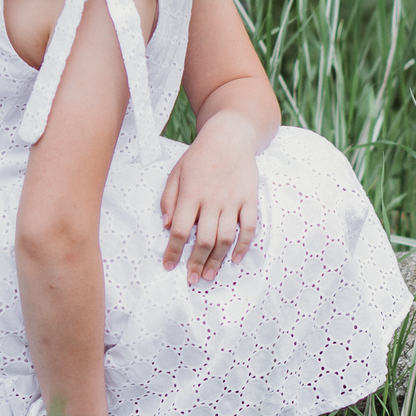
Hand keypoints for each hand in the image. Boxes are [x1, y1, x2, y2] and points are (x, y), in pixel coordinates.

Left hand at [160, 118, 261, 280]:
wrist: (230, 136)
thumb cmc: (200, 155)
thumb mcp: (176, 172)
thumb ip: (169, 199)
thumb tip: (166, 226)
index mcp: (191, 194)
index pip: (180, 230)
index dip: (173, 251)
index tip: (169, 266)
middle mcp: (212, 200)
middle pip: (203, 240)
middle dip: (196, 263)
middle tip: (192, 279)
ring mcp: (233, 201)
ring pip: (225, 238)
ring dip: (217, 260)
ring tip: (209, 274)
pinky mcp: (250, 199)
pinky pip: (249, 227)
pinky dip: (244, 245)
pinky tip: (237, 259)